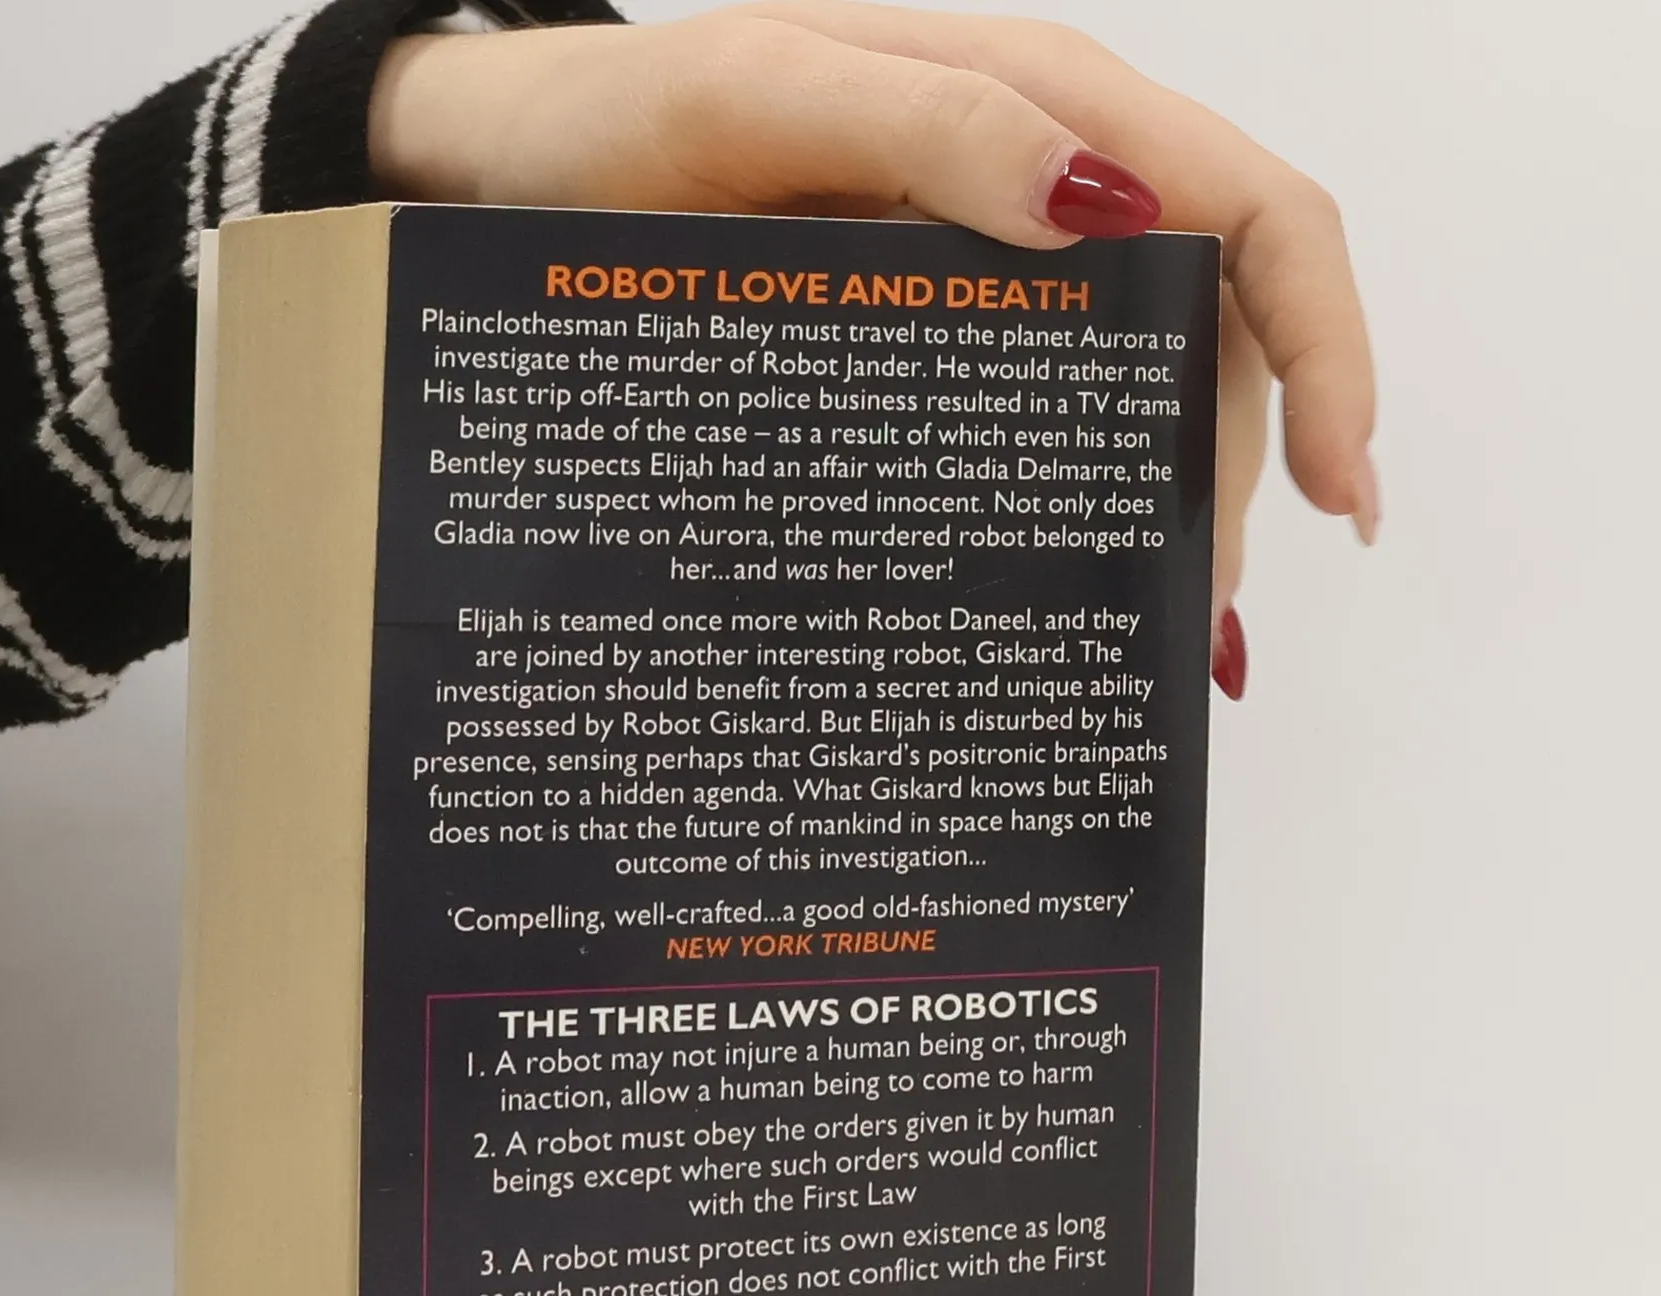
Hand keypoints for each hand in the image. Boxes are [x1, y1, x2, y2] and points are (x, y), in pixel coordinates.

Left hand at [371, 2, 1376, 698]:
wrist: (519, 171)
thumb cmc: (624, 125)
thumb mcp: (761, 100)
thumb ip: (936, 126)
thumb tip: (1108, 209)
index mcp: (1043, 105)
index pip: (1251, 212)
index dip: (1324, 347)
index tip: (1336, 494)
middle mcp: (1041, 190)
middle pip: (1211, 335)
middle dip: (1231, 475)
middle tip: (1190, 623)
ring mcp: (989, 275)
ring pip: (1136, 396)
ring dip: (1162, 515)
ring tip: (1141, 635)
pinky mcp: (936, 343)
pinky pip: (1045, 422)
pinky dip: (1079, 514)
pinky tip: (1075, 595)